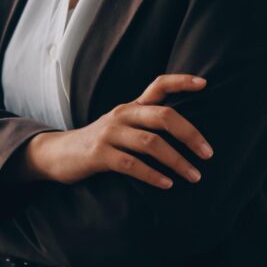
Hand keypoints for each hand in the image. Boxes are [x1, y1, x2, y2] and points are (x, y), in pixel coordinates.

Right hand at [20, 75, 213, 188]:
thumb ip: (146, 123)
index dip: (181, 81)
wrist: (57, 155)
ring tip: (194, 176)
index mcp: (131, 106)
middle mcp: (122, 115)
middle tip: (208, 154)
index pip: (158, 85)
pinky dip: (152, 175)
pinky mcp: (98, 155)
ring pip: (151, 143)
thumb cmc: (99, 143)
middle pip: (164, 116)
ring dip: (177, 161)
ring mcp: (109, 134)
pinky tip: (167, 184)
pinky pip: (131, 164)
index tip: (205, 84)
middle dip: (190, 134)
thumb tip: (186, 131)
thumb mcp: (121, 126)